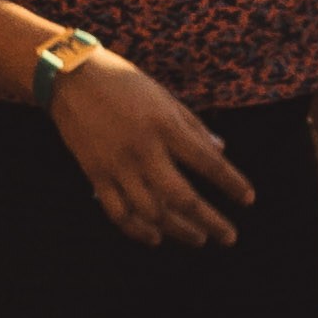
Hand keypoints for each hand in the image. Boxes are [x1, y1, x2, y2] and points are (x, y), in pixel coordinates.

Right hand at [41, 47, 251, 249]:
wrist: (70, 78)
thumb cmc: (123, 82)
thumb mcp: (165, 97)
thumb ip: (193, 126)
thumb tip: (222, 150)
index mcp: (164, 125)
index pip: (208, 162)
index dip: (231, 183)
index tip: (248, 199)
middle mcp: (143, 149)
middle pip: (182, 197)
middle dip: (209, 221)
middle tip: (229, 237)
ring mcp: (117, 165)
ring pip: (152, 212)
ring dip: (178, 231)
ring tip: (198, 238)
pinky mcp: (95, 174)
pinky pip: (118, 213)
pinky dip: (137, 231)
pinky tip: (155, 238)